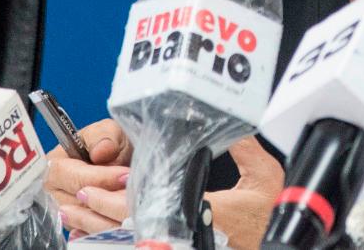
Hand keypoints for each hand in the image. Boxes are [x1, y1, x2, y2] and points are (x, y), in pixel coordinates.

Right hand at [46, 118, 132, 237]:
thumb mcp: (110, 132)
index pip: (69, 175)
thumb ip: (104, 136)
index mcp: (55, 162)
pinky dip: (108, 221)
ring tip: (130, 197)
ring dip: (109, 210)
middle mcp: (54, 189)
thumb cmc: (112, 145)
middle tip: (130, 187)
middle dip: (105, 194)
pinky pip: (90, 229)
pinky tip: (123, 210)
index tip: (123, 175)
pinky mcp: (77, 224)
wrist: (123, 161)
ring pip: (83, 218)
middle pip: (74, 200)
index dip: (98, 177)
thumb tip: (99, 151)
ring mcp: (64, 209)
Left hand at [73, 136, 284, 249]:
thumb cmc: (275, 216)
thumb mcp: (267, 178)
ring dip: (104, 230)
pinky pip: (145, 248)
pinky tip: (104, 235)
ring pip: (134, 242)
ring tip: (81, 217)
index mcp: (204, 211)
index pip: (149, 208)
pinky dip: (121, 242)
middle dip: (102, 214)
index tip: (100, 188)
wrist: (283, 241)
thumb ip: (247, 150)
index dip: (119, 200)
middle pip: (133, 228)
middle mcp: (188, 235)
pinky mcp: (186, 248)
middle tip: (81, 200)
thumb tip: (232, 125)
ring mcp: (184, 246)